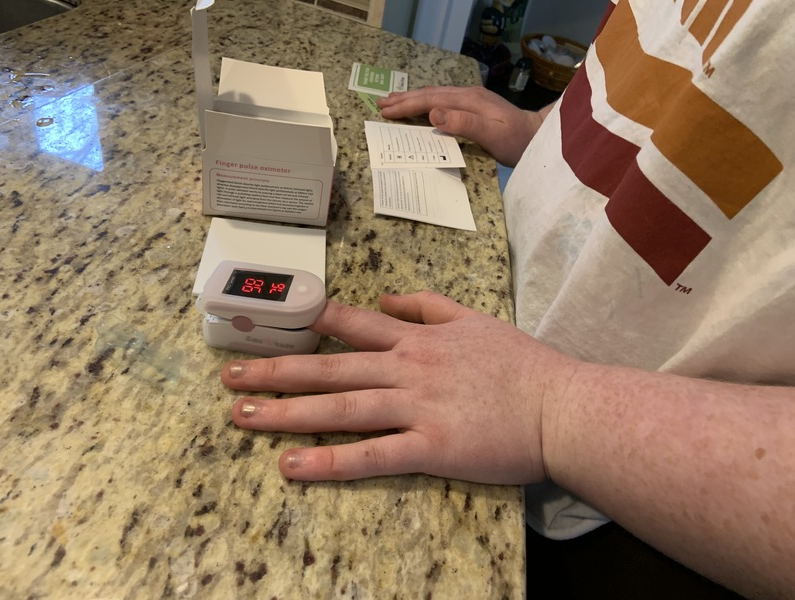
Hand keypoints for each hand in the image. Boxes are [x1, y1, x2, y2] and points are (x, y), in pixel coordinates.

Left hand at [221, 291, 578, 483]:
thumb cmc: (522, 365)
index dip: (310, 323)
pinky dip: (329, 461)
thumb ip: (427, 306)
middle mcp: (408, 369)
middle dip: (277, 370)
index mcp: (418, 339)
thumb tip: (386, 301)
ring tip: (242, 416)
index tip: (274, 321)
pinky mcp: (430, 447)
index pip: (353, 325)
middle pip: (331, 366)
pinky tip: (292, 467)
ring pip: (340, 406)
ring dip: (288, 411)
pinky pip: (371, 455)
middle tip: (231, 376)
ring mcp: (416, 407)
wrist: (563, 406)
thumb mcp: (474, 319)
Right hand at [377, 86, 548, 166]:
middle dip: (404, 99)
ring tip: (392, 101)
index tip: (387, 110)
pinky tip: (419, 105)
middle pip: (430, 94)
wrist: (538, 136)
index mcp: (469, 100)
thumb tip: (434, 114)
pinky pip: (442, 100)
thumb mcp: (492, 135)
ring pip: (434, 95)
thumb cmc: (516, 140)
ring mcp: (471, 99)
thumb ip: (464, 123)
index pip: (431, 100)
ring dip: (412, 98)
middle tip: (380, 104)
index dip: (407, 105)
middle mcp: (468, 95)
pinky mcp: (473, 106)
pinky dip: (425, 102)